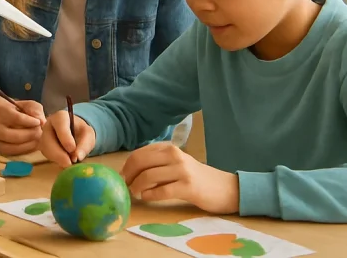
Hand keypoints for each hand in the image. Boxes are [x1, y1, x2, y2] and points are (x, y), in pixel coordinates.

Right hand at [0, 98, 46, 155]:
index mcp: (0, 110)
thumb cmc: (15, 109)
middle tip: (39, 132)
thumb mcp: (26, 104)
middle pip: (14, 136)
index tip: (38, 122)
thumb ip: (34, 109)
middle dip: (30, 135)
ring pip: (12, 147)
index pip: (16, 118)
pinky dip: (24, 150)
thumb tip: (42, 122)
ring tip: (37, 139)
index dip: (30, 122)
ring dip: (28, 145)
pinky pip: (12, 153)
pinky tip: (32, 145)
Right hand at [40, 111, 95, 166]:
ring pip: (45, 148)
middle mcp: (48, 124)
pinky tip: (65, 161)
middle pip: (48, 138)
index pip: (60, 123)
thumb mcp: (89, 135)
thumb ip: (85, 144)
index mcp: (60, 117)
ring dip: (57, 158)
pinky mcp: (43, 145)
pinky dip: (56, 160)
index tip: (72, 149)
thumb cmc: (81, 132)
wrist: (75, 134)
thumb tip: (77, 157)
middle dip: (58, 153)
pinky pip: (46, 154)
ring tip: (70, 162)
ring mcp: (44, 135)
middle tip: (69, 163)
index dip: (65, 137)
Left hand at [121, 142, 238, 213]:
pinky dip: (150, 195)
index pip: (139, 154)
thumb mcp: (175, 164)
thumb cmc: (195, 177)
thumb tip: (128, 172)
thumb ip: (156, 163)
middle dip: (128, 175)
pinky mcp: (188, 187)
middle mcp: (174, 155)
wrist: (225, 188)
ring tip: (136, 193)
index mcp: (169, 148)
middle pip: (140, 162)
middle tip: (126, 186)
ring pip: (149, 176)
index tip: (122, 177)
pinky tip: (147, 198)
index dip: (126, 167)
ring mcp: (182, 170)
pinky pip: (162, 191)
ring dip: (137, 187)